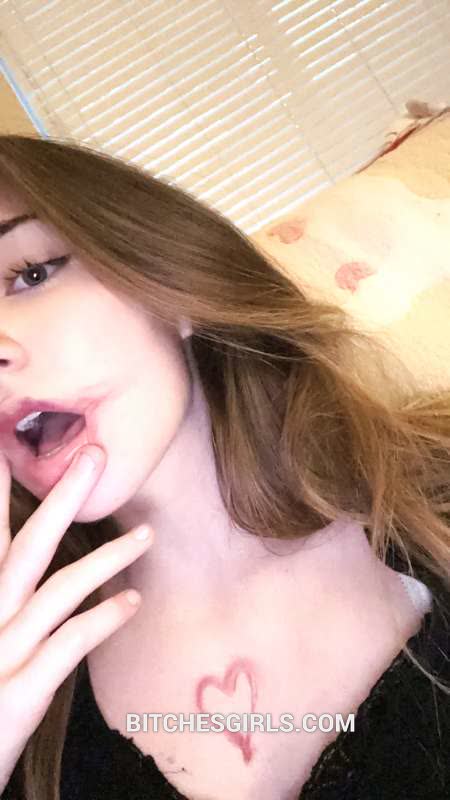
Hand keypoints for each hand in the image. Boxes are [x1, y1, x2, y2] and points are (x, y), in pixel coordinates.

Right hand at [0, 445, 152, 790]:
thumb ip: (7, 597)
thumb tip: (28, 567)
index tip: (6, 447)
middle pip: (26, 545)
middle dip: (62, 496)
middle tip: (96, 454)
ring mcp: (1, 650)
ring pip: (58, 589)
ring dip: (108, 557)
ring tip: (148, 535)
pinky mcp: (18, 690)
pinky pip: (67, 644)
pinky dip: (102, 619)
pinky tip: (133, 603)